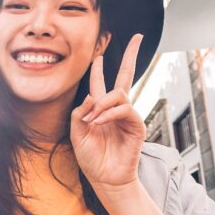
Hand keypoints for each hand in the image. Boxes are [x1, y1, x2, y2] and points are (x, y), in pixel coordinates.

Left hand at [70, 34, 146, 190]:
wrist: (104, 177)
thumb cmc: (91, 157)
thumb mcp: (76, 132)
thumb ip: (79, 112)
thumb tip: (91, 96)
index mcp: (100, 107)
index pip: (101, 81)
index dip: (100, 67)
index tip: (99, 53)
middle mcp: (116, 108)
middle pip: (126, 76)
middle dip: (132, 55)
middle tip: (138, 37)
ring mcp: (127, 115)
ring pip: (119, 94)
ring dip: (102, 104)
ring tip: (93, 121)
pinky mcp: (136, 125)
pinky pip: (124, 109)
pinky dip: (109, 114)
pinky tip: (99, 122)